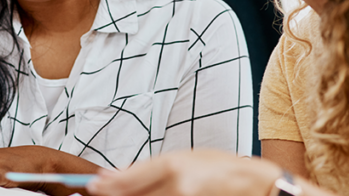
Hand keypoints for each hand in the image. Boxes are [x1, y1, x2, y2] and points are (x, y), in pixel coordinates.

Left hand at [86, 149, 280, 195]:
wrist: (255, 185)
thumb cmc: (222, 168)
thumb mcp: (185, 157)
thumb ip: (152, 168)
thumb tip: (120, 173)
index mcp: (173, 166)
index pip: (129, 179)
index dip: (108, 184)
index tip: (93, 185)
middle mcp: (176, 187)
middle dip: (113, 195)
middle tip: (99, 192)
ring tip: (122, 195)